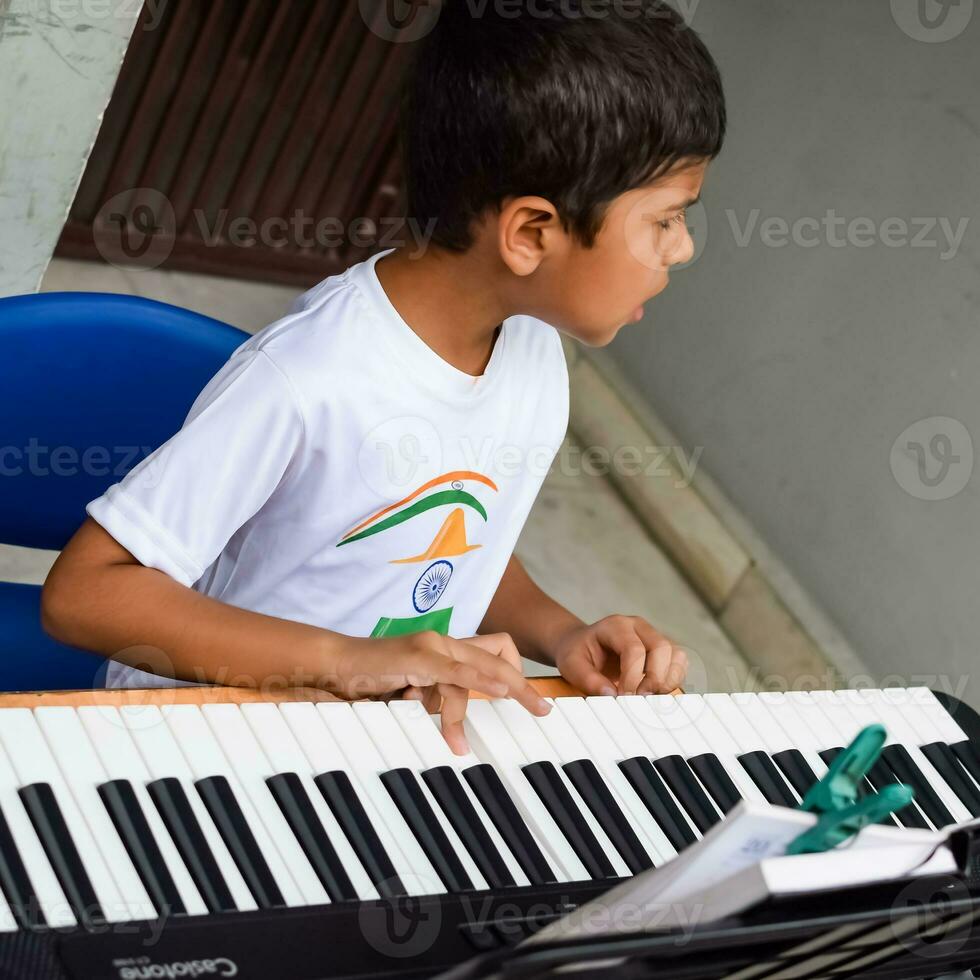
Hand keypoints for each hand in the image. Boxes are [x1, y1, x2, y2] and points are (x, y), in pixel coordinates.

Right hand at [332, 631, 549, 754]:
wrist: (337, 665)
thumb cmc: (373, 680)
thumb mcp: (416, 691)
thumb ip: (438, 697)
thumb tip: (456, 720)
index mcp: (448, 648)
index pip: (497, 650)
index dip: (516, 672)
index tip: (532, 699)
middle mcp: (444, 641)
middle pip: (500, 655)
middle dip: (524, 686)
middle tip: (543, 711)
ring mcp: (431, 646)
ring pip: (479, 668)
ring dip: (482, 704)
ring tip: (462, 742)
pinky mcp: (417, 657)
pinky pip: (456, 670)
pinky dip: (480, 680)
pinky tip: (498, 691)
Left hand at [551, 615, 687, 695]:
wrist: (581, 645)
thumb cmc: (578, 653)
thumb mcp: (571, 665)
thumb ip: (587, 680)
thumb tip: (611, 695)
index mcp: (616, 626)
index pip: (634, 648)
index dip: (632, 676)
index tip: (622, 696)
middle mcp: (639, 627)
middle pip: (661, 648)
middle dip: (654, 678)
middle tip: (638, 698)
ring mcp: (653, 636)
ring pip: (676, 654)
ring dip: (667, 680)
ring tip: (648, 696)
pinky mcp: (662, 650)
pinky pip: (680, 663)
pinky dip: (673, 680)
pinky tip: (656, 692)